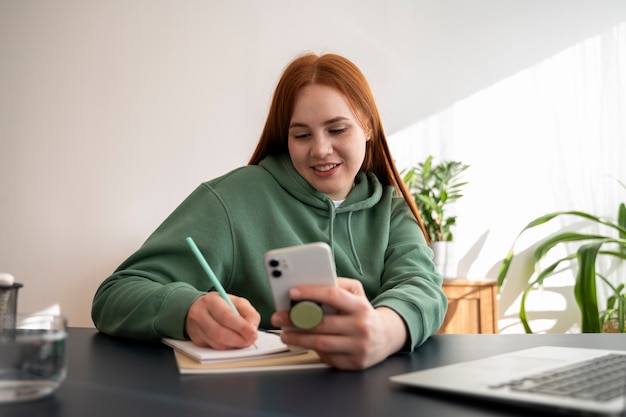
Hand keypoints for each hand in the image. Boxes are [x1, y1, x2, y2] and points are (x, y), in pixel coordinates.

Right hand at [185, 292, 259, 349]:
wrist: (199, 308)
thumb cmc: (221, 305)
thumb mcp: (237, 302)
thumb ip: (249, 313)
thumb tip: (252, 328)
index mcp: (211, 301)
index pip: (226, 316)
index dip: (241, 327)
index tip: (254, 333)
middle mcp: (200, 314)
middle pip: (220, 333)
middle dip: (239, 340)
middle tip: (251, 340)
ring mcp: (195, 329)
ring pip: (217, 344)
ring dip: (234, 345)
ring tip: (243, 341)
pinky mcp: (196, 340)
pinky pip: (214, 348)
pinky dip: (227, 348)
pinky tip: (233, 342)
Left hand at [270, 278, 407, 369]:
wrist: (386, 337)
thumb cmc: (363, 312)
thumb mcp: (356, 293)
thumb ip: (337, 285)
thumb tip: (311, 282)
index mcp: (360, 306)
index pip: (333, 296)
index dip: (311, 293)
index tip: (292, 292)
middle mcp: (361, 327)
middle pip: (322, 323)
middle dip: (295, 319)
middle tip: (278, 317)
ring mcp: (358, 347)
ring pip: (320, 343)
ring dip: (298, 338)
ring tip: (284, 333)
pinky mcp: (354, 363)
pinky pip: (327, 356)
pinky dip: (312, 349)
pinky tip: (303, 343)